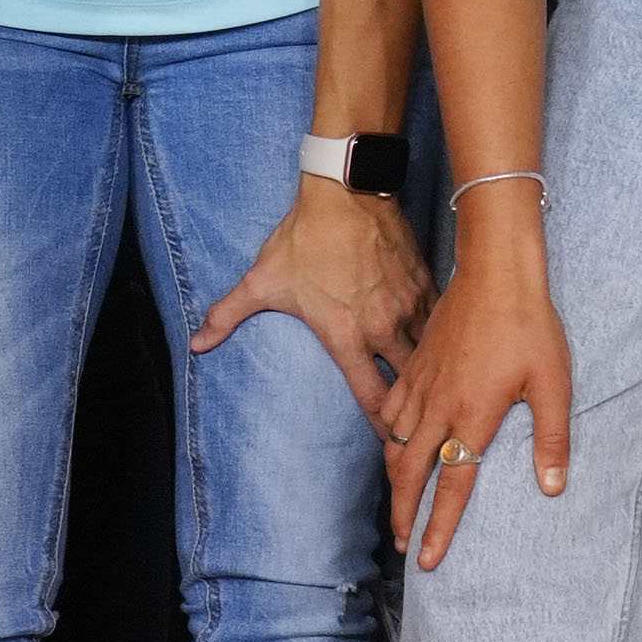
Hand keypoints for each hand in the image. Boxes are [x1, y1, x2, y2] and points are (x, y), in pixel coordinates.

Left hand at [190, 179, 424, 425]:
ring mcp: (411, 305)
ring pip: (433, 355)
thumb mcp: (261, 280)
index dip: (381, 428)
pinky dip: (443, 340)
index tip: (388, 449)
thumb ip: (226, 316)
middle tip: (419, 433)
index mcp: (346, 335)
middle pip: (411, 385)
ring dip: (433, 376)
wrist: (348, 193)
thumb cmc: (305, 238)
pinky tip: (447, 351)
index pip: (371, 397)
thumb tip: (194, 345)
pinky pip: (441, 323)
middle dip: (415, 411)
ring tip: (439, 399)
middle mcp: (384, 327)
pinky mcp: (427, 284)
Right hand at [390, 221, 573, 568]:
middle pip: (410, 473)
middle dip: (404, 513)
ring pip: (394, 445)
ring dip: (394, 481)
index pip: (453, 485)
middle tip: (404, 544)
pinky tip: (394, 447)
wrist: (495, 276)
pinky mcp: (413, 369)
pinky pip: (390, 413)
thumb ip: (551, 438)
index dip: (439, 526)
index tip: (428, 559)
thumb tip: (553, 488)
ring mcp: (420, 387)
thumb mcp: (553, 383)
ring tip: (399, 506)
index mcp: (473, 416)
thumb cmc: (531, 328)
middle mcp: (438, 408)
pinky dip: (388, 438)